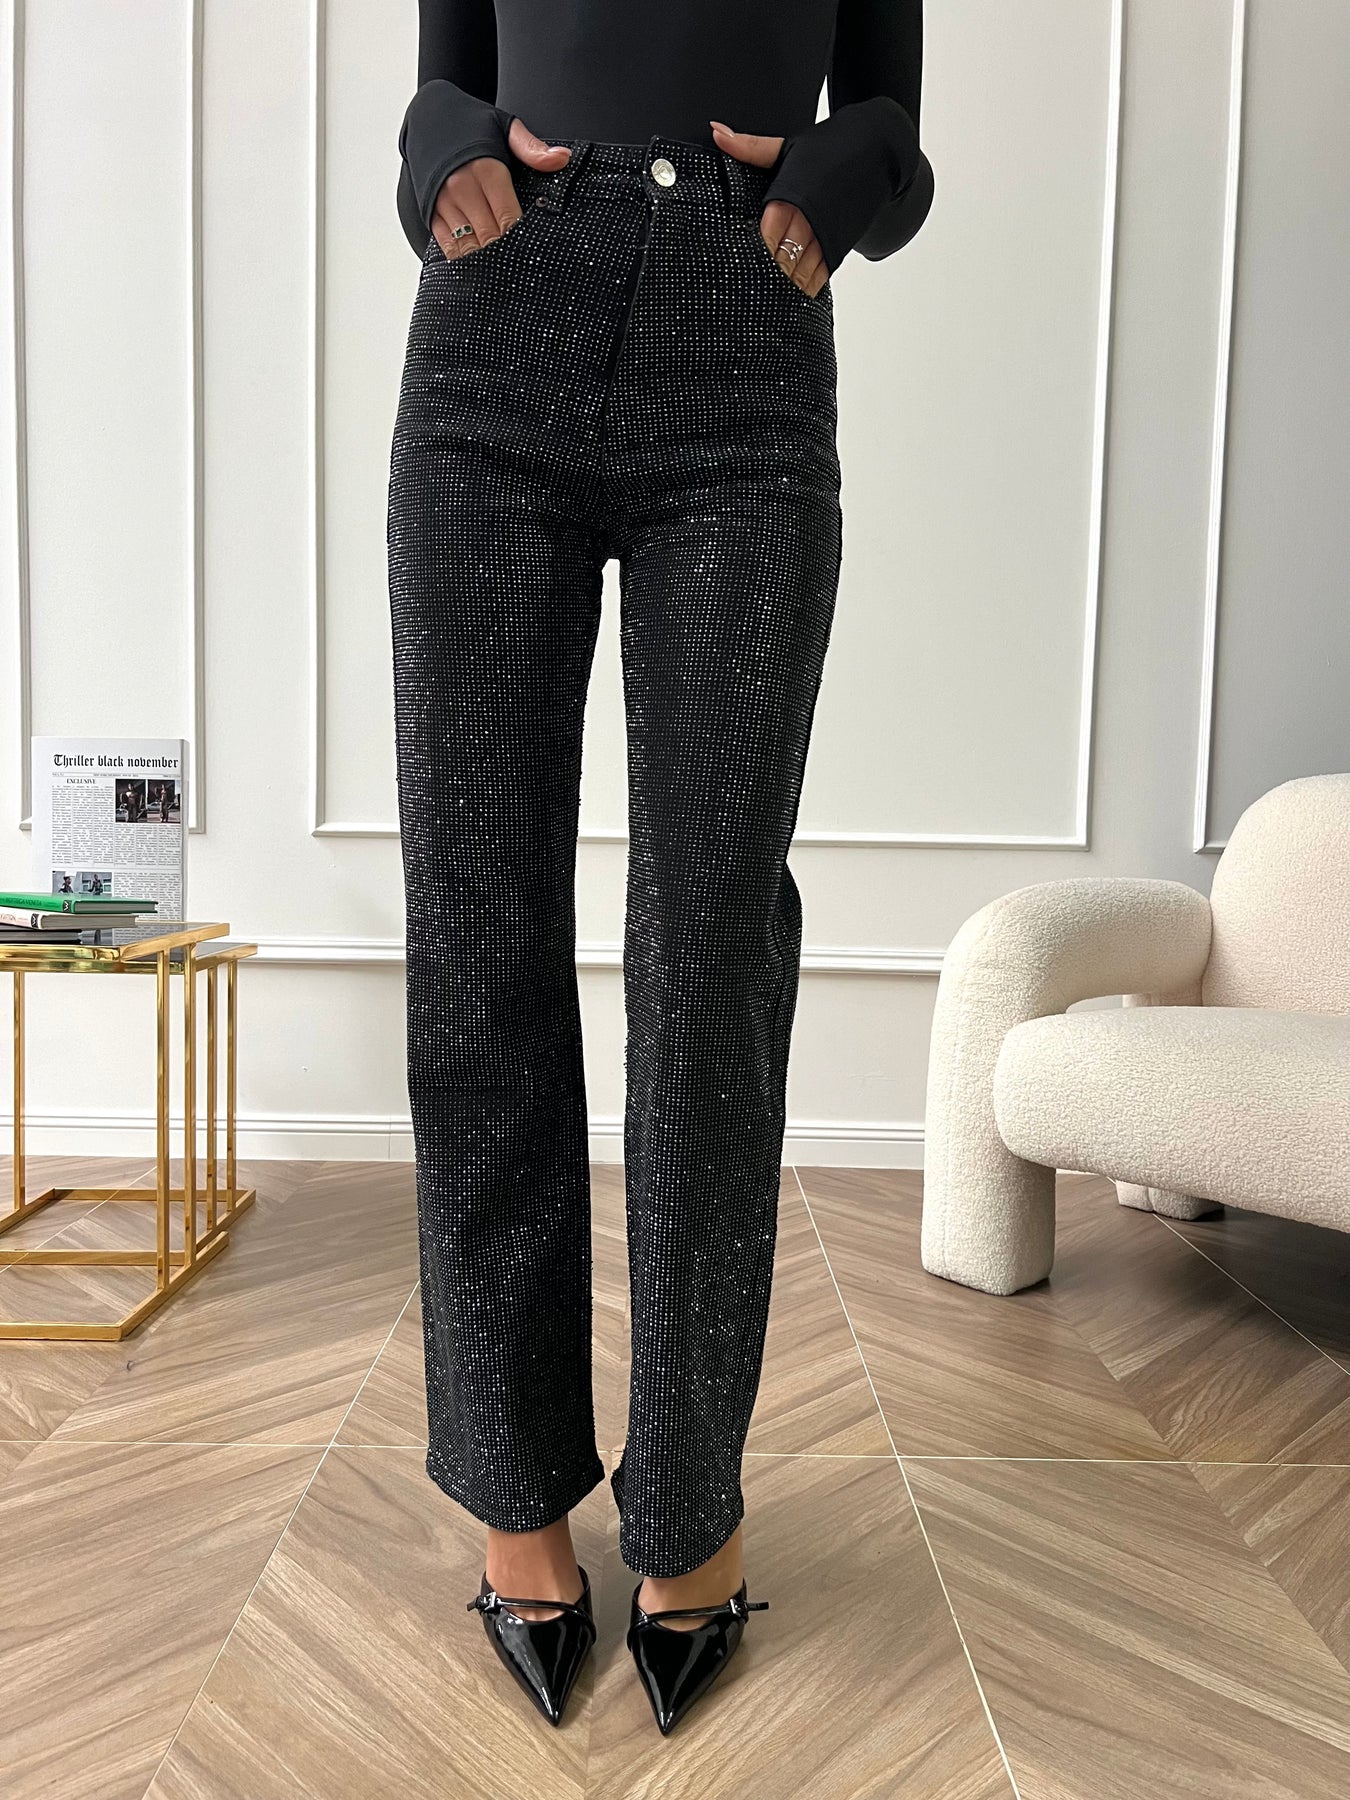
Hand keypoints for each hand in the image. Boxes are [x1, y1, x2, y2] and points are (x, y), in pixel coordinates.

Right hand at [430, 118, 570, 261]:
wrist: (426, 117)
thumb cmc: (470, 124)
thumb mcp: (504, 127)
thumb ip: (532, 148)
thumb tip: (562, 158)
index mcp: (486, 170)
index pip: (508, 220)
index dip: (522, 242)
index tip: (534, 253)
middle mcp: (462, 189)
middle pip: (490, 239)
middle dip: (507, 257)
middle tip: (523, 270)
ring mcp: (443, 203)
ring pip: (468, 248)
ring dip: (486, 265)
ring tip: (503, 276)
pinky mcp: (430, 213)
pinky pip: (448, 247)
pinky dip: (464, 261)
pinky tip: (479, 269)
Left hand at [710, 120, 827, 297]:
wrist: (877, 151)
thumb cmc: (828, 148)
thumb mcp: (787, 147)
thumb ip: (750, 147)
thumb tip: (716, 132)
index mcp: (789, 198)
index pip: (763, 239)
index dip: (749, 256)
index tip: (733, 267)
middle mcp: (807, 221)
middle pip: (779, 261)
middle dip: (763, 276)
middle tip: (744, 291)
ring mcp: (826, 237)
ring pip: (799, 273)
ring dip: (783, 287)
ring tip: (764, 301)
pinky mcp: (839, 247)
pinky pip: (820, 275)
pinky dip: (805, 288)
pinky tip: (791, 296)